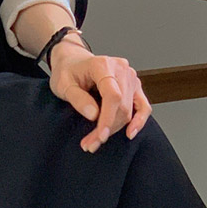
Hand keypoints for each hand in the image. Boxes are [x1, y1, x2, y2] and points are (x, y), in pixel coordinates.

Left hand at [48, 32, 149, 148]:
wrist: (74, 62)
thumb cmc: (68, 72)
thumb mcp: (63, 85)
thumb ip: (78, 99)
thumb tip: (94, 115)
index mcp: (103, 65)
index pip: (112, 95)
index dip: (108, 119)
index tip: (101, 137)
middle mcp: (120, 68)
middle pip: (121, 106)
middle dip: (107, 128)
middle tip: (89, 144)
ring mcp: (130, 76)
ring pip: (129, 111)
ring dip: (115, 129)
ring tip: (96, 141)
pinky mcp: (134, 86)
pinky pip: (143, 107)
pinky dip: (138, 121)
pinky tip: (129, 133)